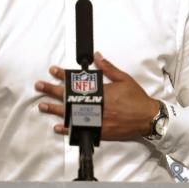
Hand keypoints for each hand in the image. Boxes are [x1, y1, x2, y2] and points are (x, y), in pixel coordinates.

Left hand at [34, 51, 159, 139]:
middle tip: (40, 86)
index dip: (64, 75)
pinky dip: (68, 129)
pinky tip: (58, 127)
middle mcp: (97, 106)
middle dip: (53, 90)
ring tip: (43, 106)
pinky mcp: (100, 131)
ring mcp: (97, 120)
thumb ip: (108, 68)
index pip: (78, 81)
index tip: (53, 71)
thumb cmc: (137, 99)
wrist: (148, 118)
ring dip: (55, 109)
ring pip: (71, 114)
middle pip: (70, 97)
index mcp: (102, 92)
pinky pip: (80, 130)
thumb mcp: (124, 79)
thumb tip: (98, 56)